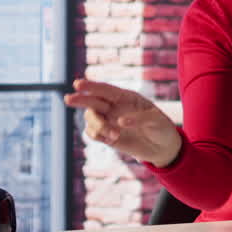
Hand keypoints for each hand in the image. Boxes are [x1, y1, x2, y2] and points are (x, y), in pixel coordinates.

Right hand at [63, 78, 182, 166]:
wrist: (162, 147)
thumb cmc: (161, 128)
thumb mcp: (156, 121)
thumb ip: (139, 119)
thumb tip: (120, 122)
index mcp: (125, 97)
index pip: (105, 89)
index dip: (91, 86)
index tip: (78, 84)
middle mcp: (114, 107)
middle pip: (92, 100)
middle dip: (80, 99)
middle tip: (68, 99)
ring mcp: (109, 121)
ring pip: (91, 118)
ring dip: (98, 126)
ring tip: (114, 136)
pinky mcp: (107, 136)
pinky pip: (93, 133)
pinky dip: (97, 135)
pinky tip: (110, 139)